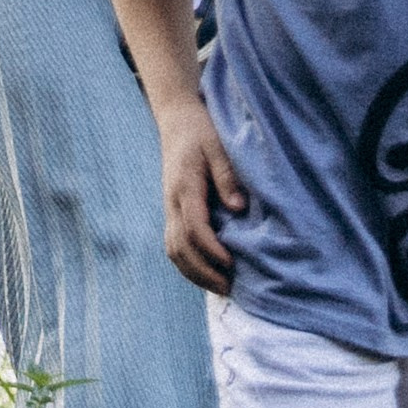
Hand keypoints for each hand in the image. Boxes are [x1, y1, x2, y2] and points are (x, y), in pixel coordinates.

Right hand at [154, 97, 244, 292]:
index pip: (193, 226)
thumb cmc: (201, 130)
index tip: (231, 263)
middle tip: (229, 287)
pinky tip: (207, 272)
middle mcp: (172, 201)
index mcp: (184, 186)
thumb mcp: (218, 145)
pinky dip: (188, 264)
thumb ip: (226, 175)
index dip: (211, 248)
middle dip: (202, 271)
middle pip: (179, 246)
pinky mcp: (171, 211)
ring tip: (220, 287)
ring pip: (173, 250)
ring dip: (194, 272)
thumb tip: (238, 208)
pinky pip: (174, 245)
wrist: (177, 120)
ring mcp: (168, 208)